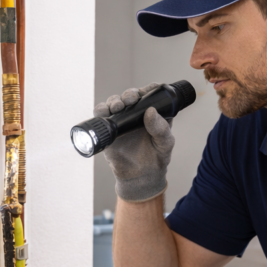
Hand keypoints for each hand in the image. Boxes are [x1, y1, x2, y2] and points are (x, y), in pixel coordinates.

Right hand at [97, 83, 174, 201]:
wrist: (141, 177)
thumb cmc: (156, 158)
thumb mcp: (165, 143)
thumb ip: (160, 128)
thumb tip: (150, 111)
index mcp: (153, 112)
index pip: (150, 94)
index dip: (148, 89)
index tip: (147, 91)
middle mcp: (136, 113)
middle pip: (130, 95)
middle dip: (129, 94)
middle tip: (130, 100)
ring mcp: (121, 120)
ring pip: (114, 102)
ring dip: (114, 101)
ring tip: (118, 107)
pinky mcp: (109, 129)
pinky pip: (101, 115)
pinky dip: (101, 110)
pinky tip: (104, 112)